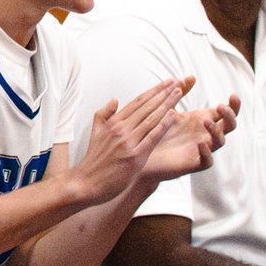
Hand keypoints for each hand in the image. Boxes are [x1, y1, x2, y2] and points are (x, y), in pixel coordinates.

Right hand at [74, 78, 189, 204]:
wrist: (86, 183)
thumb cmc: (93, 160)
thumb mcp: (94, 132)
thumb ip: (104, 114)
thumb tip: (115, 99)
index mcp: (112, 122)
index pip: (137, 102)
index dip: (153, 91)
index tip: (165, 83)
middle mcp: (121, 129)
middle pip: (146, 107)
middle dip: (163, 93)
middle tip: (177, 82)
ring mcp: (128, 142)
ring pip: (151, 118)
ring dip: (167, 104)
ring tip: (179, 93)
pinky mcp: (135, 156)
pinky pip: (153, 136)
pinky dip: (164, 124)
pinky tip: (174, 114)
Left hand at [144, 93, 239, 182]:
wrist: (144, 151)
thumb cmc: (158, 129)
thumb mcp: (169, 108)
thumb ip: (180, 92)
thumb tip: (191, 76)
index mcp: (203, 120)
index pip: (225, 112)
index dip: (233, 105)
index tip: (232, 95)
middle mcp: (206, 134)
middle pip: (229, 126)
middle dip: (229, 116)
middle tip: (220, 107)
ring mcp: (202, 149)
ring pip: (220, 142)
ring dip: (216, 131)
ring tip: (205, 121)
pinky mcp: (194, 163)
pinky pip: (207, 161)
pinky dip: (207, 153)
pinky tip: (201, 144)